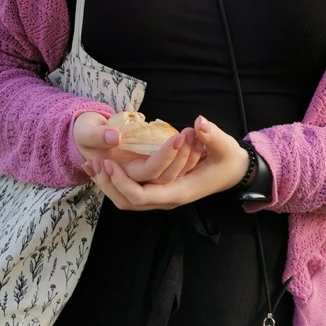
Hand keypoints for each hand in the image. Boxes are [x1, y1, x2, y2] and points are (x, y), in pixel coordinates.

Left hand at [83, 116, 249, 211]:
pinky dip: (115, 182)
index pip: (142, 196)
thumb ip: (212, 136)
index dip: (122, 182)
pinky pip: (131, 193)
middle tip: (95, 161)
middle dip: (108, 184)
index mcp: (179, 192)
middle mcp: (168, 199)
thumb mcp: (224, 146)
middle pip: (128, 202)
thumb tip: (199, 123)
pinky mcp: (158, 190)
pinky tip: (103, 167)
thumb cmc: (227, 159)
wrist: (233, 172)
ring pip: (126, 200)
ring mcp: (162, 197)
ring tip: (92, 164)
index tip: (109, 161)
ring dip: (107, 184)